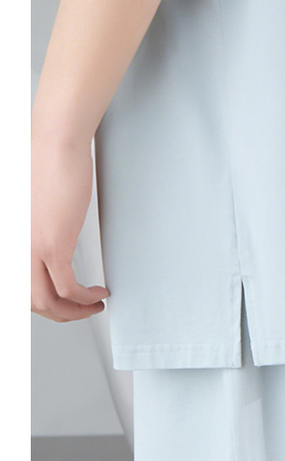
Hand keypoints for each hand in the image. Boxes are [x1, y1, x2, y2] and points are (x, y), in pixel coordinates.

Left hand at [31, 134, 108, 320]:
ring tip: (92, 305)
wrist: (54, 146)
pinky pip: (68, 287)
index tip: (63, 303)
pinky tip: (98, 293)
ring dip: (75, 311)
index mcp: (11, 241)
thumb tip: (51, 247)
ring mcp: (30, 248)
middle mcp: (14, 248)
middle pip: (32, 302)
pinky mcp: (51, 244)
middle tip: (79, 311)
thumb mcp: (36, 209)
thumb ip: (37, 232)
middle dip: (61, 314)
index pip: (20, 287)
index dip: (44, 303)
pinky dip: (85, 297)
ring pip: (48, 301)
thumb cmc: (47, 166)